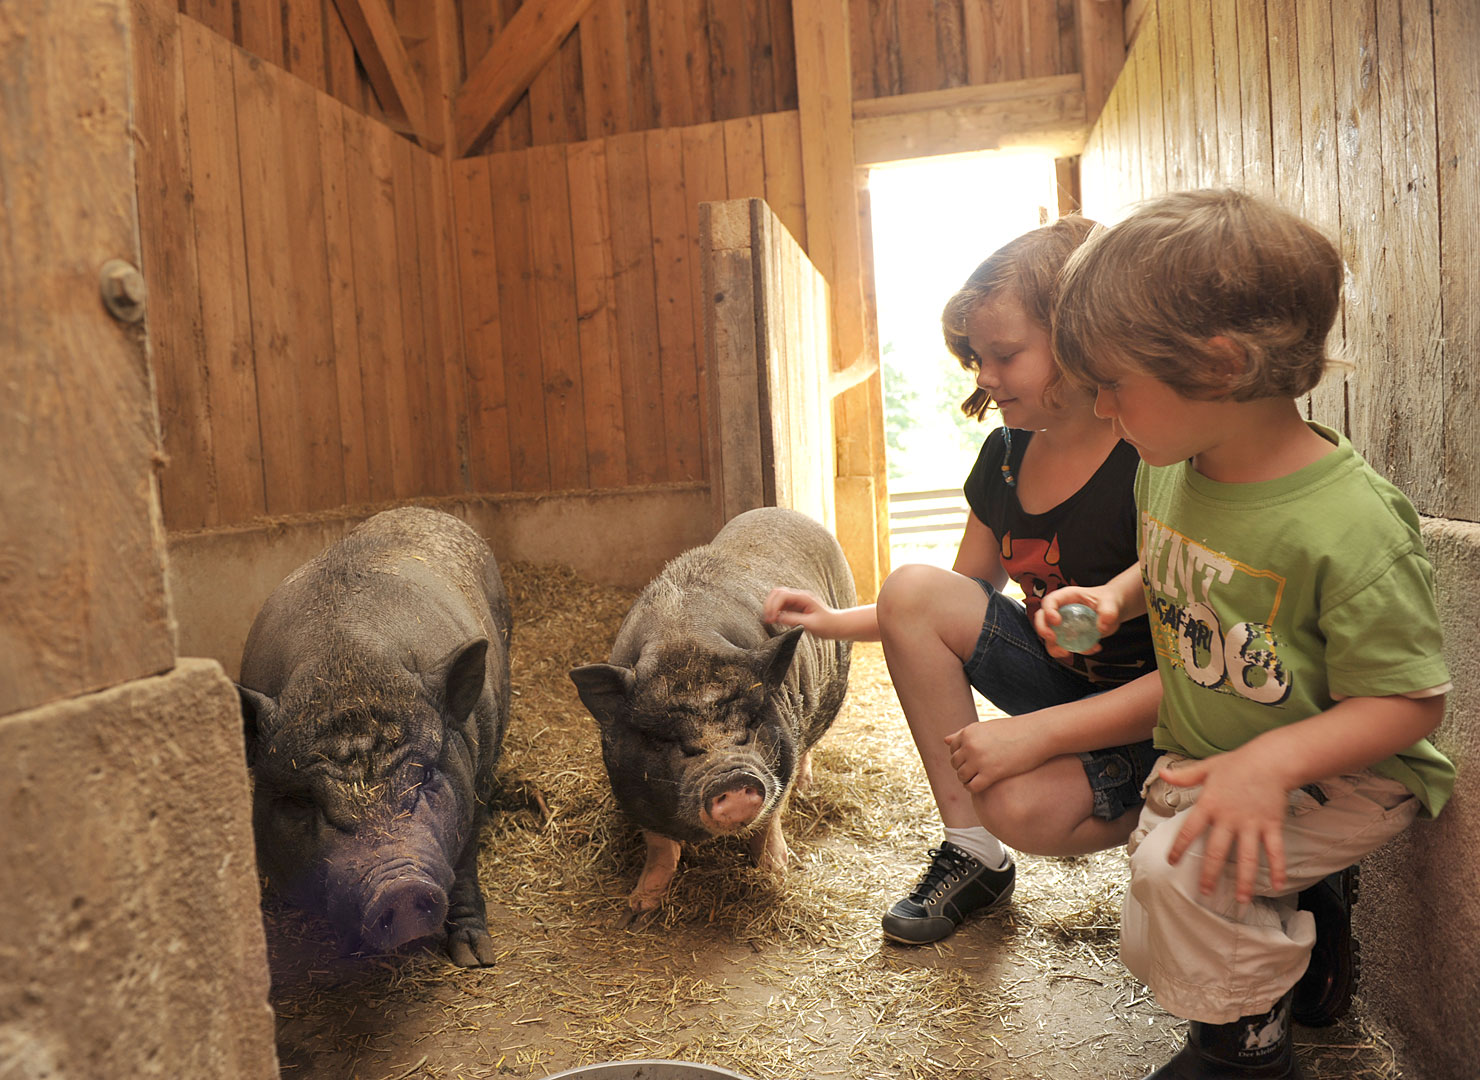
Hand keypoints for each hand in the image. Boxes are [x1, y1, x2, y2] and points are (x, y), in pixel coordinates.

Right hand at [763, 587, 837, 635]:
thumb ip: (794, 620)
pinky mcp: (795, 607)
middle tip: (767, 619)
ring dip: (771, 607)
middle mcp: (799, 597)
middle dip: (770, 604)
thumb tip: (778, 618)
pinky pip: (781, 605)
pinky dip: (775, 611)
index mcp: (803, 598)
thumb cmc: (827, 625)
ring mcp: (797, 601)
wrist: (836, 625)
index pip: (782, 595)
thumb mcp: (811, 624)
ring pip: (777, 597)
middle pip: (777, 592)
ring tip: (769, 620)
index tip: (771, 619)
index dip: (774, 606)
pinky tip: (775, 620)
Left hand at [943, 715, 1053, 792]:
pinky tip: (985, 785)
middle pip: (955, 764)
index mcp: (968, 732)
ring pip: (961, 776)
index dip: (962, 756)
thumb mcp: (986, 728)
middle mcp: (970, 745)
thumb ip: (965, 734)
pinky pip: (972, 787)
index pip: (952, 749)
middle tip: (979, 771)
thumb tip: (945, 740)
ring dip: (968, 780)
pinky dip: (974, 788)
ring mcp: (979, 760)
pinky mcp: (991, 773)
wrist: (1038, 734)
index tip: (974, 759)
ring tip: (981, 778)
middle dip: (964, 768)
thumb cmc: (1014, 730)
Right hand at [1035, 586, 1120, 657]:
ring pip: (1048, 635)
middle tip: (1053, 639)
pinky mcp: (1068, 635)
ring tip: (1066, 653)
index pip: (1050, 601)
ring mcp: (1062, 623)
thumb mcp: (1111, 603)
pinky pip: (1063, 645)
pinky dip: (1074, 651)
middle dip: (1043, 629)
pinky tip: (1092, 649)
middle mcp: (1060, 609)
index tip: (1057, 622)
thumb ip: (1108, 613)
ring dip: (1053, 646)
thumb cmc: (1108, 601)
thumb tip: (1101, 627)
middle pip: (1041, 618)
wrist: (1112, 609)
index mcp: (1066, 597)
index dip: (1048, 611)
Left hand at [1160, 747, 1292, 903]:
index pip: (1189, 830)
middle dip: (1210, 874)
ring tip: (1241, 900)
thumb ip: (1185, 776)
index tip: (1172, 862)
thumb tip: (1163, 775)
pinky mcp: (1271, 825)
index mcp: (1209, 804)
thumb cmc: (1237, 763)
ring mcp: (1251, 823)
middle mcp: (1229, 818)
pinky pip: (1275, 850)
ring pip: (1247, 857)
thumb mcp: (1207, 767)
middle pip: (1217, 851)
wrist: (1270, 759)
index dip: (1179, 847)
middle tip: (1206, 892)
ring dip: (1244, 880)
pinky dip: (1278, 868)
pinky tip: (1277, 885)